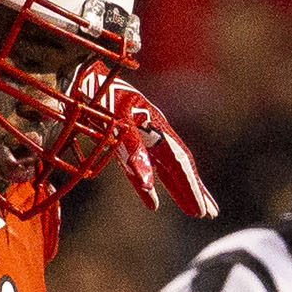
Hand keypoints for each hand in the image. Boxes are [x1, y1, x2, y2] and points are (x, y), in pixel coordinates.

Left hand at [106, 85, 218, 219]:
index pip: (180, 164)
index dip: (191, 189)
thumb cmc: (100, 95)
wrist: (81, 76)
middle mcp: (153, 134)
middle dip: (194, 191)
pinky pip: (141, 170)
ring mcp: (140, 139)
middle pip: (180, 167)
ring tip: (194, 210)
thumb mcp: (118, 121)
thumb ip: (134, 152)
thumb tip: (149, 187)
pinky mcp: (123, 143)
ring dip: (179, 191)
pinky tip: (153, 203)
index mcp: (157, 128)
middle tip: (210, 214)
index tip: (202, 211)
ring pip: (165, 170)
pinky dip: (147, 189)